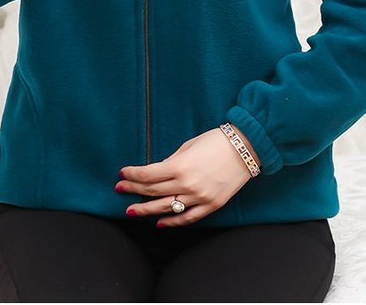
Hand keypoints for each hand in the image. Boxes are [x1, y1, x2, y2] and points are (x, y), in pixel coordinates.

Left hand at [116, 127, 260, 226]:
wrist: (245, 148)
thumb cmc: (215, 141)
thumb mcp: (188, 146)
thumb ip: (172, 161)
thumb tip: (157, 172)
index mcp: (180, 166)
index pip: (148, 175)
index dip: (132, 175)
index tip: (122, 174)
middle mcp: (187, 184)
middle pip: (153, 191)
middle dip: (134, 190)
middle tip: (120, 189)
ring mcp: (199, 197)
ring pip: (167, 208)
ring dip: (147, 210)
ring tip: (131, 211)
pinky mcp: (211, 205)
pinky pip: (187, 218)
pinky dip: (172, 222)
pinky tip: (159, 223)